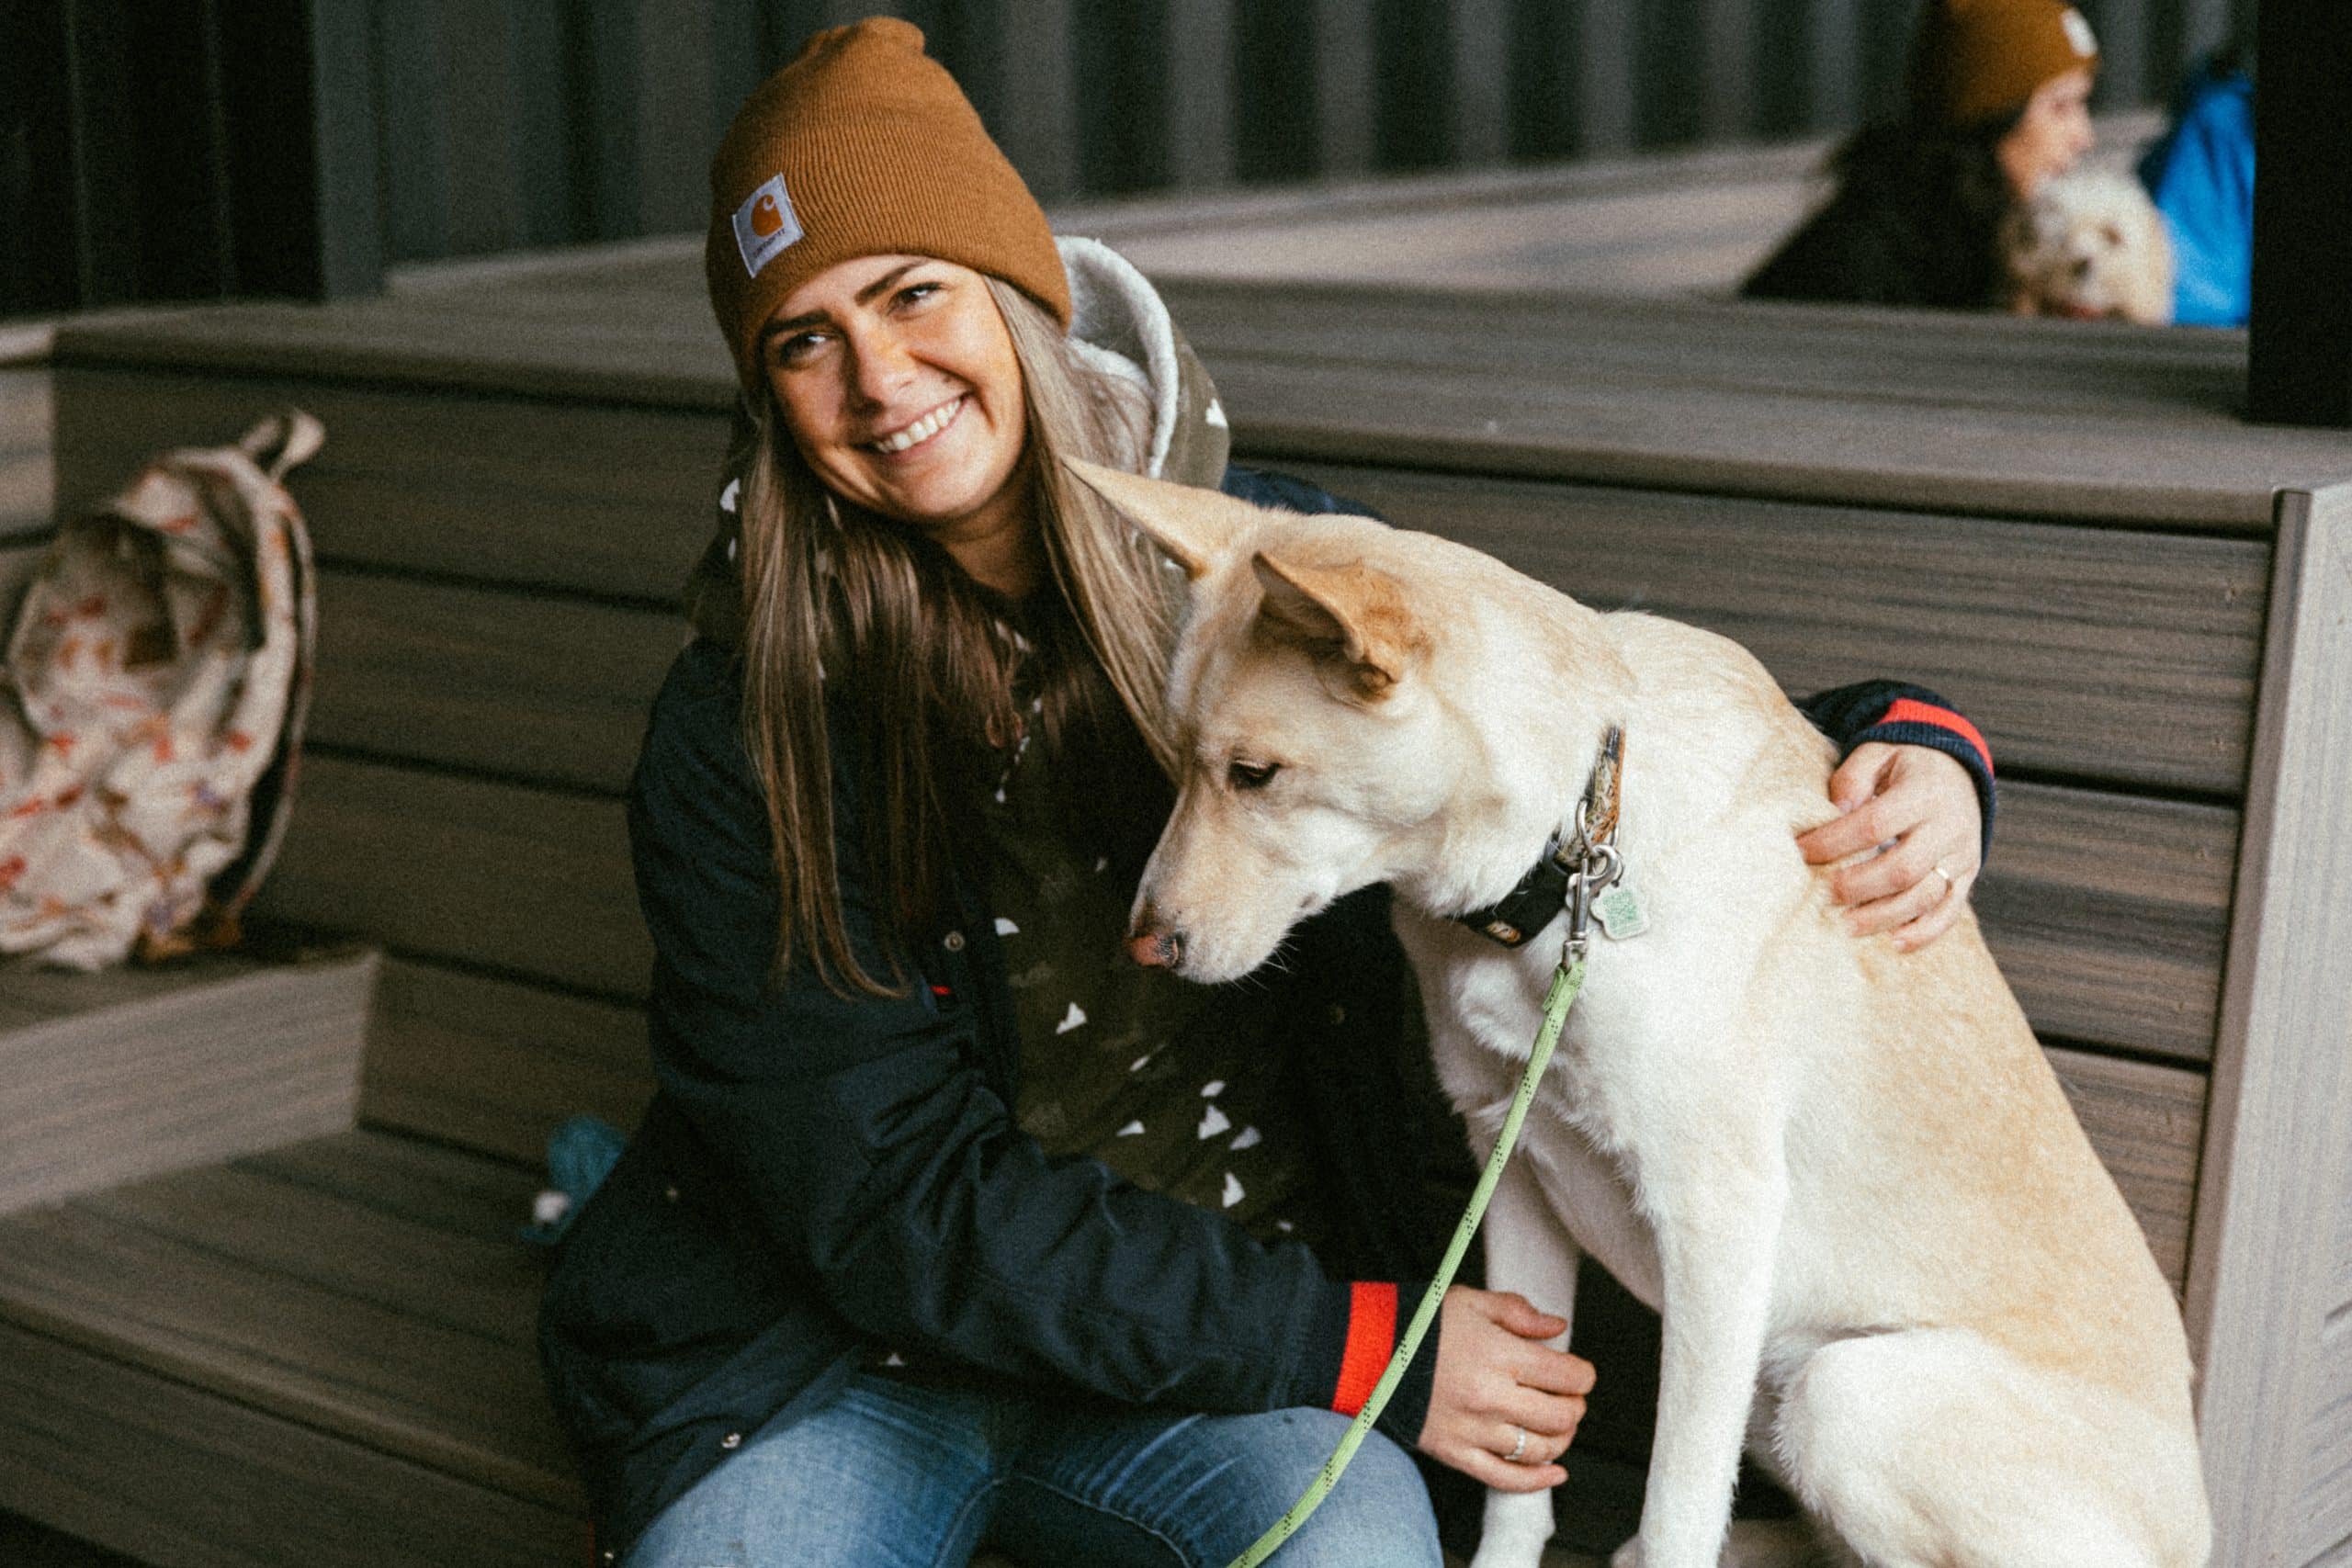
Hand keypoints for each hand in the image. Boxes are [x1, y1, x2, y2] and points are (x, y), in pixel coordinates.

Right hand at [1416, 1287, 1595, 1490]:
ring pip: (1539, 1449)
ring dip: (1560, 1439)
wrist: (1365, 1353)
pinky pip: (1505, 1479)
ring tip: (1557, 1425)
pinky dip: (1537, 1481)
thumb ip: (1518, 1312)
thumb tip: (1558, 1328)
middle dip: (1575, 1406)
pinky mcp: (1455, 1452)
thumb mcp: (1470, 1301)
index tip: (1578, 1371)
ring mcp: (1473, 1429)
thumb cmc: (1417, 1324)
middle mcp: (1490, 1397)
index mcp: (1498, 1354)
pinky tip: (1555, 1473)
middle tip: (1569, 1396)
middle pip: (1560, 1416)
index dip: (1583, 1374)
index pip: (1567, 1375)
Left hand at [1796, 742, 1982, 951]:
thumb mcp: (1877, 754)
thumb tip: (1835, 812)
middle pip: (1902, 868)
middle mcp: (1949, 826)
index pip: (1873, 824)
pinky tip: (1893, 943)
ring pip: (1925, 896)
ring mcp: (1963, 855)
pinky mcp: (1968, 877)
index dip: (1833, 843)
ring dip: (1882, 917)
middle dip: (1855, 887)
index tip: (1800, 853)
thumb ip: (1852, 779)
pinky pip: (1949, 912)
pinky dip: (1923, 933)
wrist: (1958, 770)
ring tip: (1843, 927)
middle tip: (1820, 896)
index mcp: (1924, 793)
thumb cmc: (1904, 765)